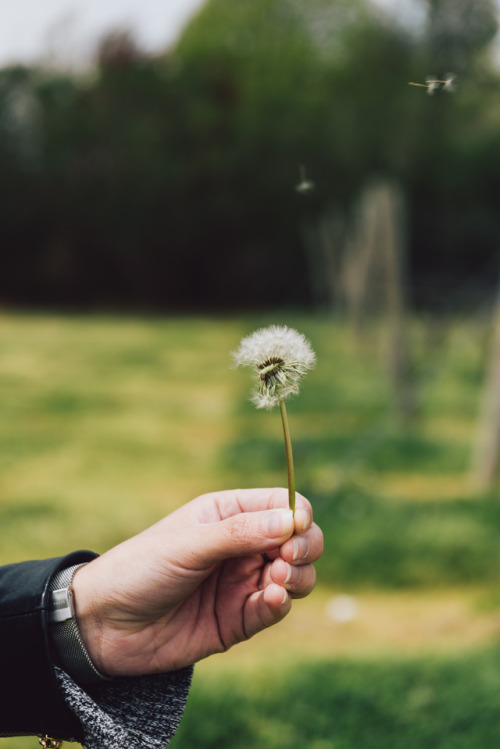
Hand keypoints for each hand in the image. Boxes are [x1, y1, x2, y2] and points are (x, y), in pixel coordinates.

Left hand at [72, 488, 322, 676]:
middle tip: (287, 558)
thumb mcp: (188, 544)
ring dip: (298, 576)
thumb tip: (293, 520)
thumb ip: (239, 533)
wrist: (104, 625)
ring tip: (275, 580)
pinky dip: (281, 603)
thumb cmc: (140, 568)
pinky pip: (275, 609)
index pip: (282, 504)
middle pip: (299, 539)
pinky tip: (270, 599)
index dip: (297, 514)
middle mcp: (242, 546)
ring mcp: (242, 583)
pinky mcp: (239, 619)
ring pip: (296, 575)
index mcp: (228, 514)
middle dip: (305, 547)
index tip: (294, 528)